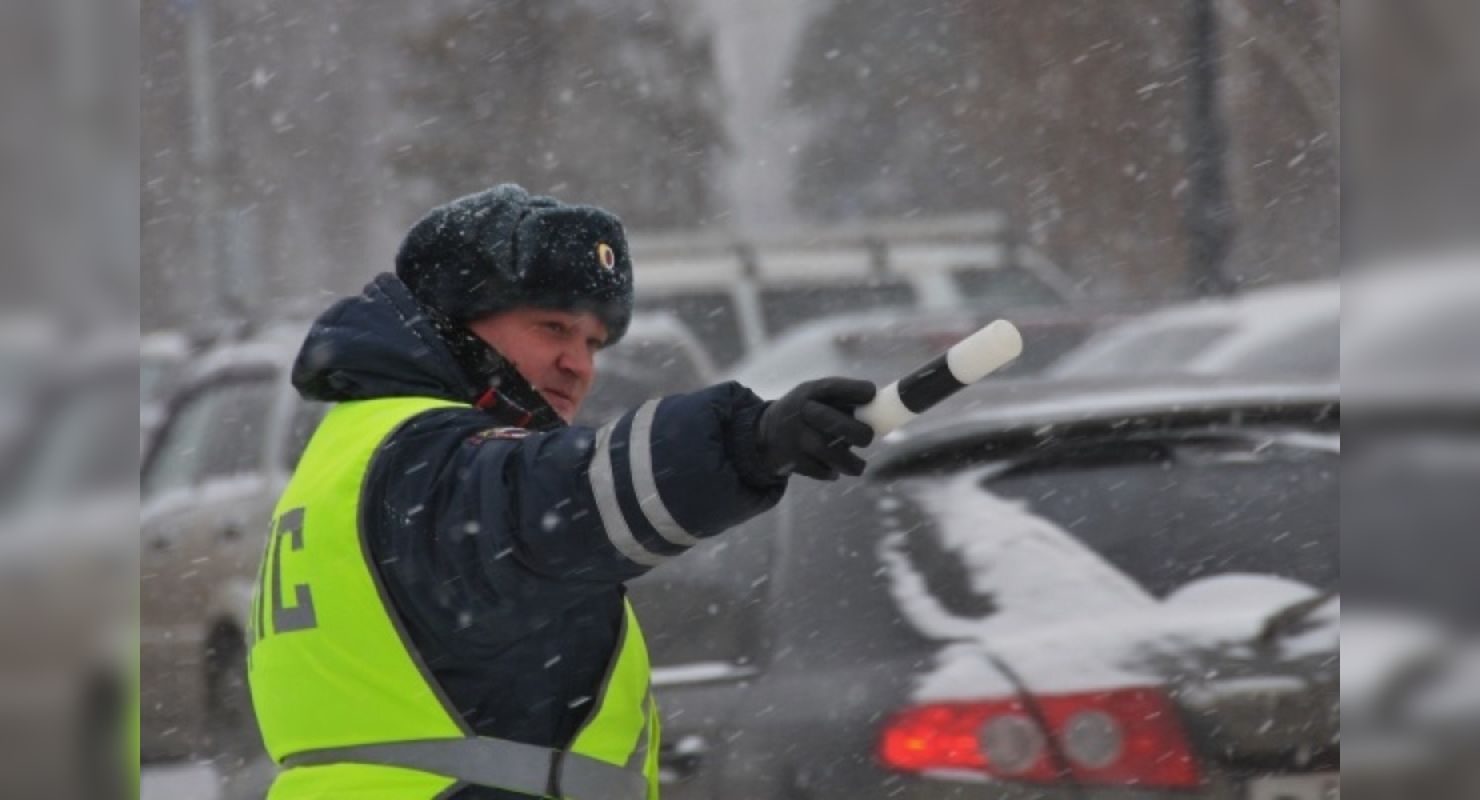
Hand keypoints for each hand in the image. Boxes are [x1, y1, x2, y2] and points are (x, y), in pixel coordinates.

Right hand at [756, 378, 876, 479]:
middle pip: (831, 421)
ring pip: (828, 452)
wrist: (763, 434)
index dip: (855, 389)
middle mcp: (799, 412)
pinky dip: (830, 472)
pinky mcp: (791, 459)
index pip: (832, 386)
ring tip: (859, 466)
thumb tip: (883, 413)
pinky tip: (834, 470)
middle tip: (868, 439)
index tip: (872, 393)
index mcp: (809, 392)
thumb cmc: (806, 414)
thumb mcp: (815, 398)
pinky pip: (818, 469)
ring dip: (850, 463)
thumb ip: (843, 402)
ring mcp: (793, 437)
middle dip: (857, 432)